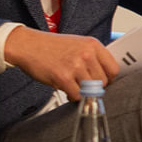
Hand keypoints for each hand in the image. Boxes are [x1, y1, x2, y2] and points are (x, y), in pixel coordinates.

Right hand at [4, 27, 120, 98]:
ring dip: (83, 92)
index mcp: (93, 45)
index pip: (114, 69)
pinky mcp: (63, 78)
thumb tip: (105, 76)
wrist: (28, 45)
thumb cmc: (51, 46)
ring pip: (91, 90)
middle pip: (103, 82)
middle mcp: (86, 55)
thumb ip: (93, 57)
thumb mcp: (78, 44)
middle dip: (94, 87)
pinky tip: (66, 89)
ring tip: (74, 86)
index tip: (103, 82)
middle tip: (84, 86)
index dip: (109, 79)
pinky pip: (77, 95)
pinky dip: (73, 97)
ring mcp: (75, 66)